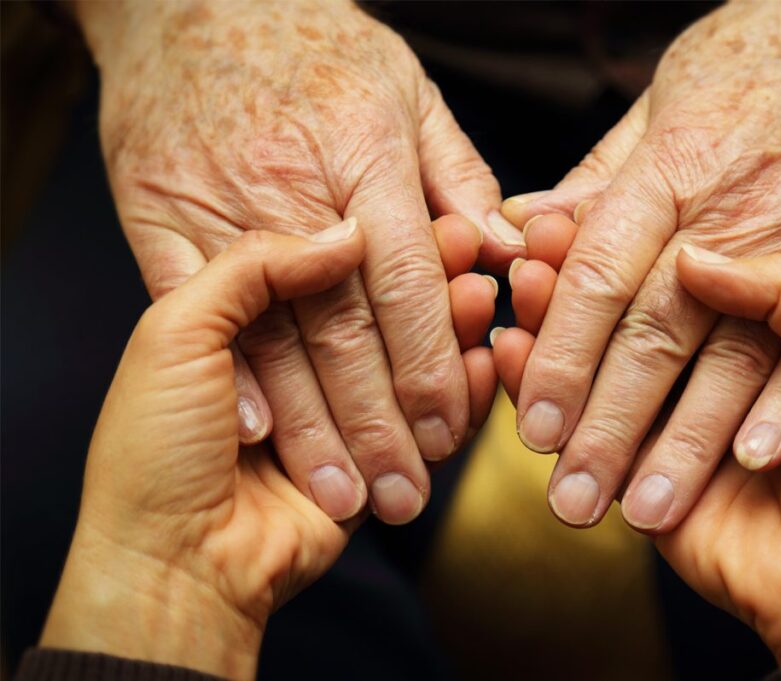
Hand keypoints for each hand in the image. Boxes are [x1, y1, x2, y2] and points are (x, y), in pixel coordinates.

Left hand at [39, 221, 497, 678]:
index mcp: (248, 316)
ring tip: (482, 299)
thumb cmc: (154, 449)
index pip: (330, 265)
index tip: (430, 218)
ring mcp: (345, 409)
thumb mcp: (175, 334)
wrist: (173, 563)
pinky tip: (485, 361)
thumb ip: (253, 268)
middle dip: (429, 283)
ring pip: (414, 357)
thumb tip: (343, 237)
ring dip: (453, 330)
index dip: (382, 239)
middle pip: (381, 307)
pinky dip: (463, 391)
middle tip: (473, 253)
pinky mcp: (380, 457)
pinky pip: (434, 419)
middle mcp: (301, 357)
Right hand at [74, 0, 521, 523]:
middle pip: (344, 327)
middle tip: (405, 491)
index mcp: (365, 156)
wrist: (190, 4)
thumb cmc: (313, 48)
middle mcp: (294, 188)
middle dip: (378, 421)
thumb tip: (505, 253)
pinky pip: (193, 306)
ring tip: (342, 493)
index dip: (430, 364)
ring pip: (274, 334)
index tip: (447, 427)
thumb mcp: (406, 94)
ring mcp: (220, 206)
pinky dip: (231, 370)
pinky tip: (261, 432)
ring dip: (311, 426)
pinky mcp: (160, 217)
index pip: (407, 283)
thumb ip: (459, 179)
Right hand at [494, 242, 780, 663]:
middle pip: (627, 311)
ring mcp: (666, 414)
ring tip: (512, 299)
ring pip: (595, 359)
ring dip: (548, 329)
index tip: (571, 226)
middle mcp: (708, 359)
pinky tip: (503, 355)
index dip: (632, 247)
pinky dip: (533, 387)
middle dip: (575, 287)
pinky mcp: (634, 464)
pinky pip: (574, 418)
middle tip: (526, 261)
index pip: (675, 269)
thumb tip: (694, 259)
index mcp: (761, 321)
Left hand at [498, 0, 780, 530]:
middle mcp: (728, 214)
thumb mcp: (665, 101)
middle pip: (654, 334)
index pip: (598, 277)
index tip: (531, 424)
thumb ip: (598, 178)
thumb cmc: (765, 58)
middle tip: (569, 497)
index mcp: (669, 171)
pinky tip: (750, 460)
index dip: (561, 356)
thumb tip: (530, 229)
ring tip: (644, 508)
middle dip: (607, 424)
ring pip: (729, 356)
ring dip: (683, 441)